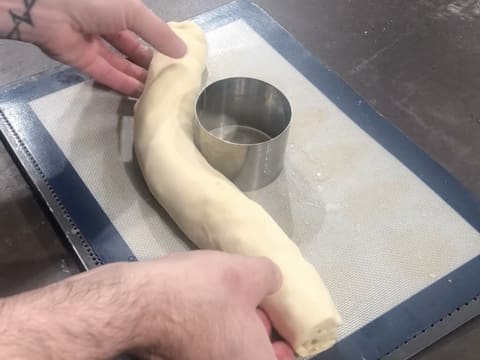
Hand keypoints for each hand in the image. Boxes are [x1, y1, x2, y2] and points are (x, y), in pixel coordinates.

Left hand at [0, 0, 185, 96]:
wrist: (49, 9)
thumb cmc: (95, 2)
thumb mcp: (134, 11)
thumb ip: (158, 33)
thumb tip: (183, 52)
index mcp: (118, 8)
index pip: (143, 28)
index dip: (158, 42)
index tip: (176, 58)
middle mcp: (106, 25)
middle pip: (132, 48)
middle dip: (150, 63)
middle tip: (170, 79)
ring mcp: (94, 45)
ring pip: (121, 64)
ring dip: (138, 77)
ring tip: (159, 91)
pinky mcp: (84, 62)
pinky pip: (108, 75)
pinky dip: (123, 84)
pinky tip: (140, 95)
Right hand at [127, 251, 295, 359]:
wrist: (137, 303)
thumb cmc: (200, 293)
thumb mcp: (247, 273)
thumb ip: (271, 277)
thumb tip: (272, 281)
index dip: (284, 348)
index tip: (281, 330)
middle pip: (251, 355)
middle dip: (258, 333)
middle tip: (259, 308)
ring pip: (227, 350)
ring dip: (234, 329)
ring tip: (233, 299)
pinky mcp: (176, 357)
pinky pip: (206, 347)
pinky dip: (212, 330)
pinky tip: (206, 303)